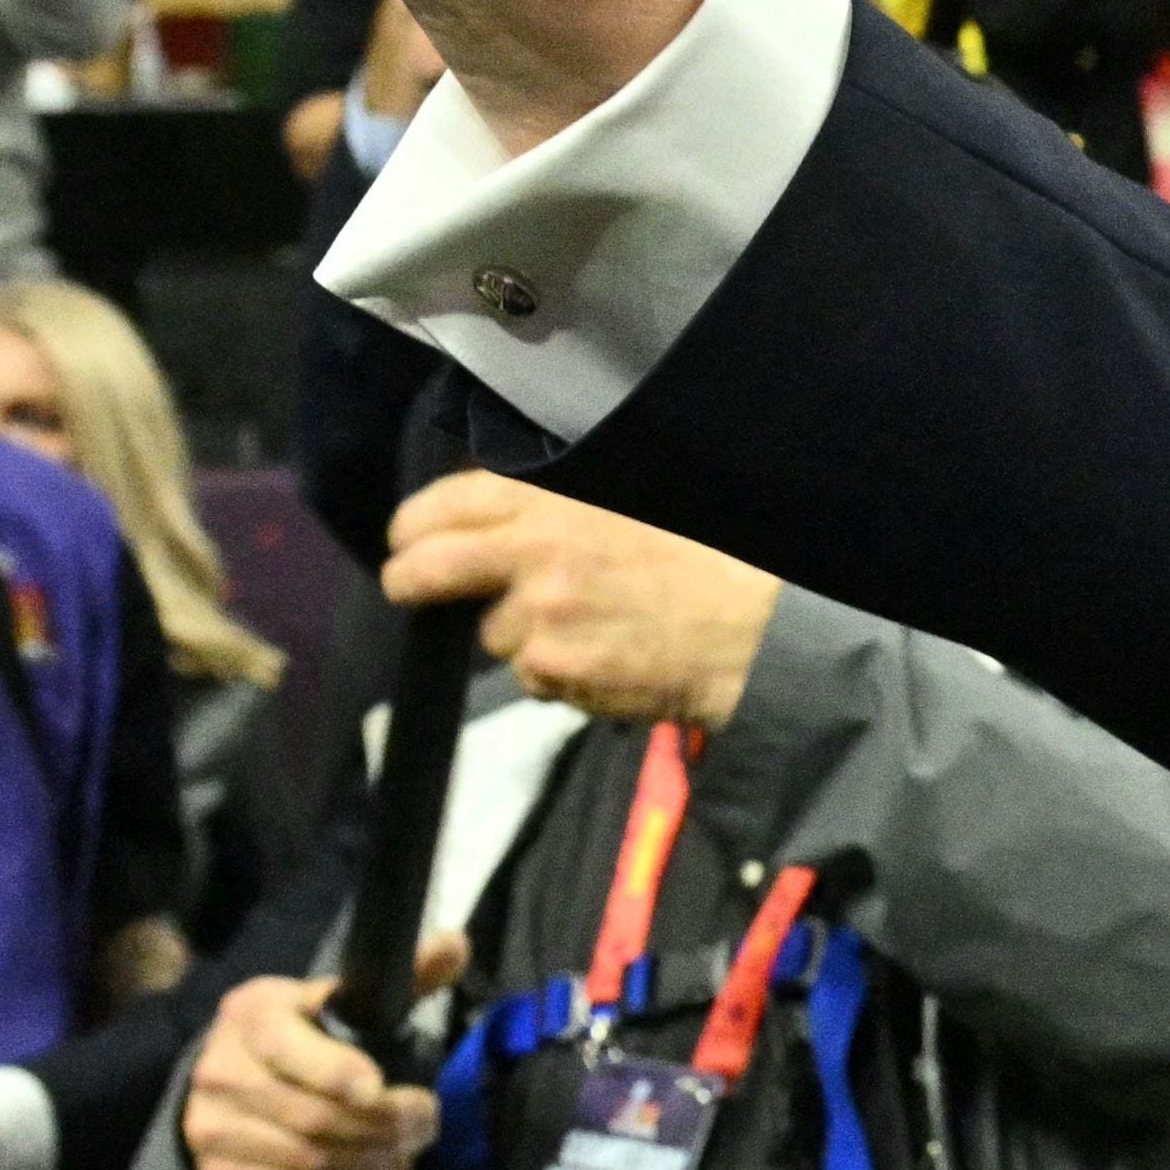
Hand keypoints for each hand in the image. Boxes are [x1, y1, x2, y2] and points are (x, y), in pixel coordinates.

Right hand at [179, 976, 440, 1169]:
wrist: (224, 1078)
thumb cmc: (296, 1031)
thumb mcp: (334, 995)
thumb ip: (399, 976)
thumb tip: (455, 946)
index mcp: (251, 1014)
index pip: (289, 1048)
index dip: (339, 1073)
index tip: (384, 1089)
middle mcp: (221, 1069)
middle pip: (312, 1115)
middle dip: (383, 1127)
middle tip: (425, 1126)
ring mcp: (212, 1125)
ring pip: (309, 1160)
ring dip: (371, 1161)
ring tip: (408, 1151)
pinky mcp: (219, 1169)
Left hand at [385, 468, 775, 732]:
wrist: (760, 626)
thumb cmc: (707, 552)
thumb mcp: (632, 494)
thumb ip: (558, 499)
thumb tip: (493, 510)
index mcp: (550, 498)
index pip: (440, 506)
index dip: (412, 529)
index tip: (410, 542)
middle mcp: (531, 551)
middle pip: (424, 571)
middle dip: (409, 581)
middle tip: (412, 586)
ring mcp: (537, 615)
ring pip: (490, 633)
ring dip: (519, 633)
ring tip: (586, 622)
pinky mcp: (553, 669)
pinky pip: (532, 675)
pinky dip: (558, 672)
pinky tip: (606, 655)